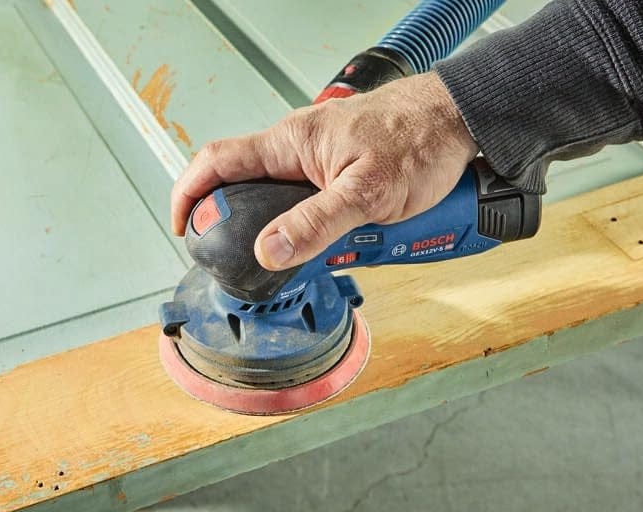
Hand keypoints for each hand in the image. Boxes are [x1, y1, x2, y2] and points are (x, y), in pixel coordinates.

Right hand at [170, 72, 478, 270]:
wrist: (458, 122)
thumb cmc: (418, 140)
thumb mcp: (367, 193)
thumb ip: (316, 224)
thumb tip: (267, 250)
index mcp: (289, 144)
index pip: (216, 162)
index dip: (189, 195)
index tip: (183, 228)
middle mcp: (296, 148)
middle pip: (245, 188)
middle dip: (244, 226)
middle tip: (252, 258)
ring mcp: (316, 159)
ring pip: (283, 203)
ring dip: (293, 232)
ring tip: (315, 253)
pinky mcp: (338, 171)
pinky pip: (314, 205)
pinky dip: (322, 229)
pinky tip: (344, 241)